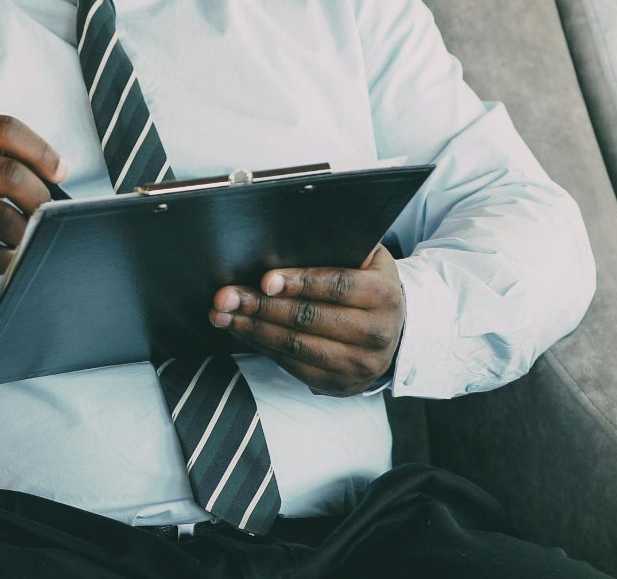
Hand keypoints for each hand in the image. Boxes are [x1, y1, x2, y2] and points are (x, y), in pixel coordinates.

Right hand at [0, 116, 66, 286]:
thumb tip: (55, 175)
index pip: (6, 130)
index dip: (42, 151)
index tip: (58, 171)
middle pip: (11, 175)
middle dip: (40, 197)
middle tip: (44, 208)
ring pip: (3, 219)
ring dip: (25, 230)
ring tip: (22, 232)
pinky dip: (8, 257)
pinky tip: (5, 253)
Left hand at [208, 246, 405, 396]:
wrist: (394, 333)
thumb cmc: (370, 287)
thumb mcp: (369, 261)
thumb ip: (341, 247)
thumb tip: (295, 233)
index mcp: (384, 296)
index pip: (338, 286)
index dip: (300, 283)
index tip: (265, 280)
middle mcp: (375, 334)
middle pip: (309, 319)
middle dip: (262, 306)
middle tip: (226, 296)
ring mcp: (357, 364)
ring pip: (296, 346)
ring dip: (253, 329)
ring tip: (222, 314)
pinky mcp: (338, 384)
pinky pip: (292, 365)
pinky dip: (261, 346)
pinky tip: (241, 331)